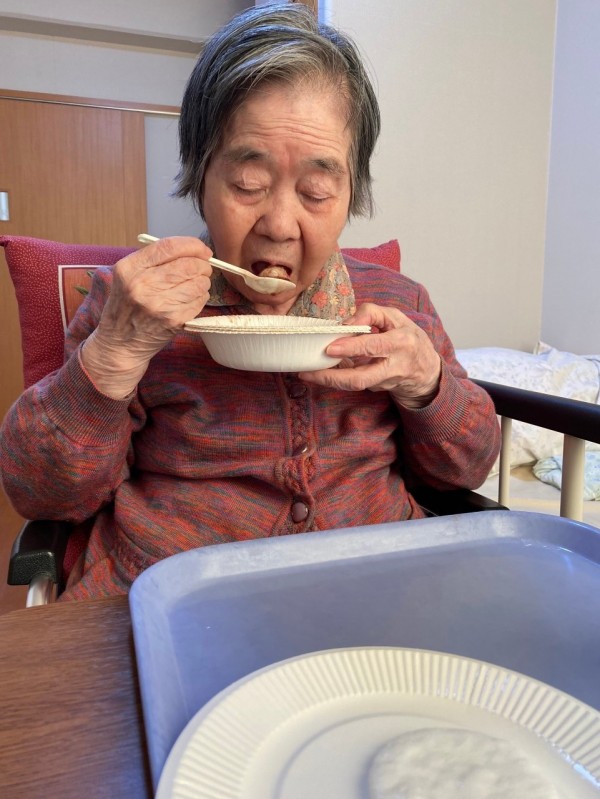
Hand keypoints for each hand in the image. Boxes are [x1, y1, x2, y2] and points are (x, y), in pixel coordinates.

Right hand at [81, 236, 212, 397]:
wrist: (120, 344)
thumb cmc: (126, 307)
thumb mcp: (127, 277)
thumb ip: (153, 260)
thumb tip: (192, 250)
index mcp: (129, 268)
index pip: (169, 246)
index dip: (192, 245)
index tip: (202, 250)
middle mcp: (142, 285)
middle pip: (188, 265)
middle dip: (202, 265)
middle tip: (203, 268)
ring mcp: (159, 304)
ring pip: (199, 283)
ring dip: (203, 282)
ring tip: (195, 285)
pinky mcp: (173, 320)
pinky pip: (200, 301)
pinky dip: (200, 297)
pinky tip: (190, 299)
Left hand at [299, 303, 441, 408]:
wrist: (426, 369)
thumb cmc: (406, 336)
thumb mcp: (395, 317)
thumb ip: (370, 313)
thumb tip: (344, 324)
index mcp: (401, 341)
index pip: (374, 345)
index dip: (351, 347)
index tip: (330, 347)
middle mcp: (395, 364)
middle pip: (362, 377)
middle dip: (333, 376)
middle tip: (309, 371)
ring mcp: (386, 381)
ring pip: (356, 385)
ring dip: (330, 381)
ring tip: (307, 375)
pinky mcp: (379, 388)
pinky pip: (355, 384)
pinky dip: (337, 378)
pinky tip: (321, 373)